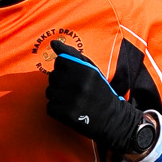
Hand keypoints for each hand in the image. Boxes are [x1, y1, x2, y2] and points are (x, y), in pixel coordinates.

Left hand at [45, 41, 152, 161]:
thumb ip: (72, 54)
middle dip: (61, 83)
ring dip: (57, 96)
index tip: (76, 77)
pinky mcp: (65, 115)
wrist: (111, 119)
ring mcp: (71, 100)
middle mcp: (78, 84)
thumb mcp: (91, 69)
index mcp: (85, 70)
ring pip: (49, 92)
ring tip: (73, 101)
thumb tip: (52, 42)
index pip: (60, 62)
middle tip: (76, 91)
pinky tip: (70, 110)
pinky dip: (56, 109)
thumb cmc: (99, 90)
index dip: (66, 69)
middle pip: (52, 76)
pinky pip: (49, 107)